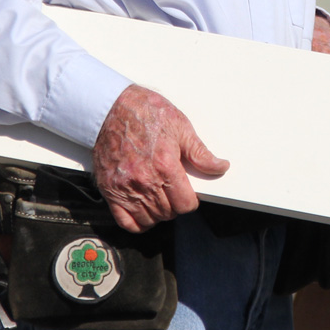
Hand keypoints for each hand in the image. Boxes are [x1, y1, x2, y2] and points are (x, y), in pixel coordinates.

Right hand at [92, 84, 228, 232]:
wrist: (111, 108)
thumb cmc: (146, 113)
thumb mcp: (180, 126)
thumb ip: (199, 153)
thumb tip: (220, 167)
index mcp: (165, 166)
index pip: (185, 204)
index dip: (191, 201)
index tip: (189, 194)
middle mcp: (144, 181)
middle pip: (168, 213)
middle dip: (175, 205)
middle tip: (174, 191)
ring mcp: (125, 188)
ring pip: (149, 219)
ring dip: (158, 213)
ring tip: (160, 197)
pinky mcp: (109, 190)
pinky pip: (125, 221)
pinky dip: (137, 221)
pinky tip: (143, 210)